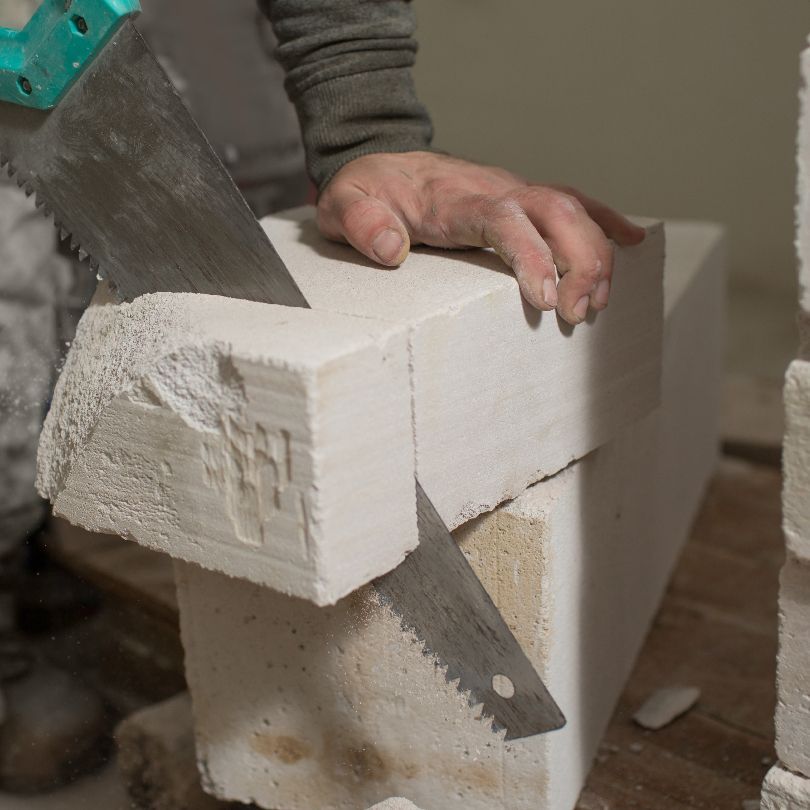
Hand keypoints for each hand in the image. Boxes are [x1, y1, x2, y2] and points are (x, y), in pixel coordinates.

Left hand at [316, 151, 644, 324]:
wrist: (381, 162)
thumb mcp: (344, 206)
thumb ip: (361, 223)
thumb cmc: (366, 191)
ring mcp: (514, 191)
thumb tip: (389, 249)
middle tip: (581, 314)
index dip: (532, 256)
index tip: (548, 299)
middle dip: (580, 262)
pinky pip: (574, 201)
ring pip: (574, 209)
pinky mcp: (523, 198)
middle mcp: (495, 189)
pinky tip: (634, 242)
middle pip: (556, 211)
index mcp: (456, 198)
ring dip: (596, 256)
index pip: (506, 219)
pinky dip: (606, 220)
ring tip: (599, 304)